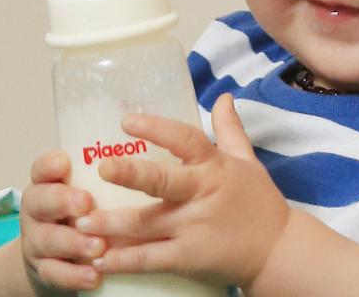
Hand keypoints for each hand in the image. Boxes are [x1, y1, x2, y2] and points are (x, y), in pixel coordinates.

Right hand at [20, 151, 105, 290]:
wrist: (59, 255)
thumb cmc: (85, 209)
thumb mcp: (89, 185)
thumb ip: (106, 171)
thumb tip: (153, 149)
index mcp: (49, 182)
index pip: (41, 168)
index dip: (50, 164)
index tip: (66, 162)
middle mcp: (39, 208)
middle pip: (40, 200)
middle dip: (62, 201)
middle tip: (85, 202)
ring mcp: (38, 239)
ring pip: (47, 239)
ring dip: (73, 242)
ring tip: (98, 246)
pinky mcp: (44, 269)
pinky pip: (55, 273)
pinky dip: (74, 276)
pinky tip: (94, 277)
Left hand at [75, 93, 290, 287]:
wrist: (278, 251)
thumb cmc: (260, 202)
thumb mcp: (247, 161)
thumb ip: (229, 129)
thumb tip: (223, 97)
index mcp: (214, 167)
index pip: (185, 140)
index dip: (157, 129)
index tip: (127, 121)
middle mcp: (202, 194)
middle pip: (162, 181)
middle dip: (131, 174)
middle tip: (102, 167)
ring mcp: (194, 228)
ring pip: (146, 224)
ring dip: (112, 224)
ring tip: (80, 222)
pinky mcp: (188, 258)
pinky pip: (150, 259)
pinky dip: (123, 261)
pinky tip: (98, 261)